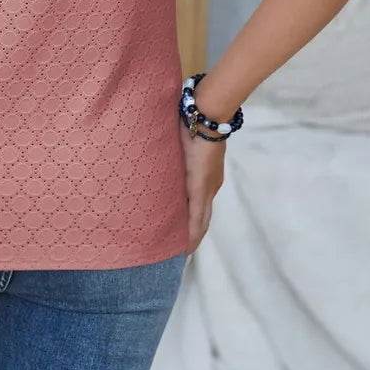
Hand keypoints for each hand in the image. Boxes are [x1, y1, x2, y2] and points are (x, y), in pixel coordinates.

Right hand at [178, 117, 226, 254]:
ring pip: (202, 220)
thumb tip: (159, 156)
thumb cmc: (192, 125)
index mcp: (207, 177)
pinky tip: (187, 245)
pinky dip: (192, 232)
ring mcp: (207, 189)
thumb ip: (175, 155)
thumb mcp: (182, 145)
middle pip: (204, 217)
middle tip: (183, 249)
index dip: (195, 219)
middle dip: (194, 233)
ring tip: (183, 250)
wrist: (206, 120)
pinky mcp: (200, 190)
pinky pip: (196, 217)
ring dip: (193, 235)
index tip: (187, 232)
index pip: (201, 203)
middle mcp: (210, 187)